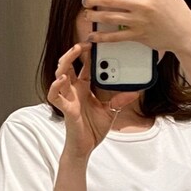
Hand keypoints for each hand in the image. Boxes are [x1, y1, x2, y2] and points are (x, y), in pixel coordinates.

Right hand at [48, 41, 119, 159]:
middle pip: (69, 65)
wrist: (86, 148)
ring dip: (65, 62)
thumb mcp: (111, 112)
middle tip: (84, 43)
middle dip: (74, 52)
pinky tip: (63, 79)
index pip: (84, 66)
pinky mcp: (65, 109)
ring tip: (74, 52)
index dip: (88, 54)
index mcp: (84, 88)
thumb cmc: (93, 129)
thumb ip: (120, 100)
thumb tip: (135, 91)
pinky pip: (55, 96)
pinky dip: (56, 86)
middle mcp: (74, 90)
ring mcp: (68, 98)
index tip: (96, 42)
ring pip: (60, 75)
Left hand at [80, 0, 190, 55]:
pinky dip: (102, 36)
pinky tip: (93, 35)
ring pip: (110, 17)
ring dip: (94, 16)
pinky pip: (116, 36)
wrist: (186, 32)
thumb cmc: (175, 9)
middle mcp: (143, 4)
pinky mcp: (139, 35)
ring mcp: (140, 21)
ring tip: (87, 14)